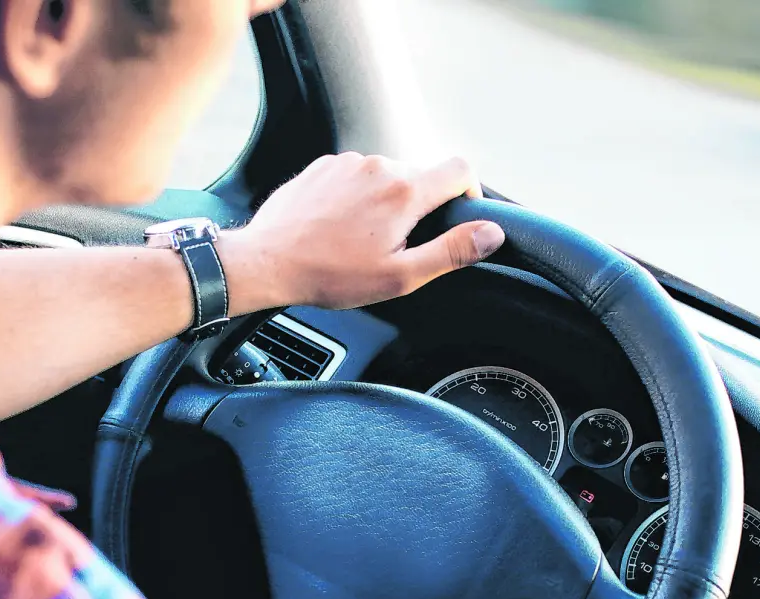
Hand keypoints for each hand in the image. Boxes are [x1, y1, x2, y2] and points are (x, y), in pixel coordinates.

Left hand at [221, 153, 506, 313]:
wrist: (267, 261)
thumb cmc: (330, 274)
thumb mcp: (400, 275)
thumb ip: (451, 251)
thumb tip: (491, 234)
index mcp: (405, 191)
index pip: (461, 170)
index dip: (470, 192)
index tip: (459, 215)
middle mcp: (379, 166)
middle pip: (421, 176)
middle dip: (419, 208)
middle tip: (397, 246)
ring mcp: (348, 162)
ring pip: (386, 176)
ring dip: (385, 202)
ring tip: (362, 240)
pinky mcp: (323, 166)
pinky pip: (355, 176)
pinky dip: (357, 197)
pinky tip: (339, 227)